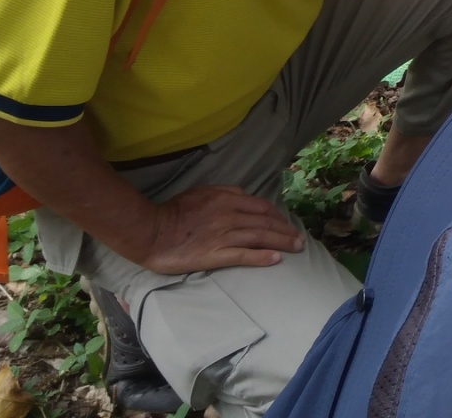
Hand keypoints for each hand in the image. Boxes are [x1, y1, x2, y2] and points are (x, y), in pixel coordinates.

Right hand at [131, 185, 304, 273]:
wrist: (152, 230)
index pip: (261, 207)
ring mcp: (223, 235)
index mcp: (227, 199)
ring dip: (281, 242)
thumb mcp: (202, 191)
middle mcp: (230, 215)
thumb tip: (244, 195)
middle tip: (300, 239)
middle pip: (265, 222)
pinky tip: (275, 260)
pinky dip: (261, 257)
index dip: (277, 215)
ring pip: (260, 237)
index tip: (286, 223)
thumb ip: (225, 192)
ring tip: (296, 248)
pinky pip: (243, 255)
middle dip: (286, 230)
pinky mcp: (214, 255)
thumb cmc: (174, 211)